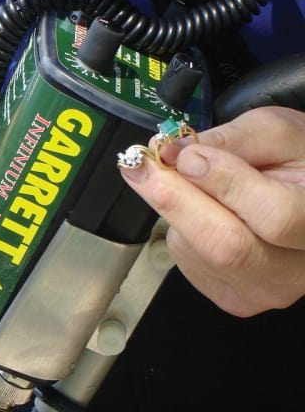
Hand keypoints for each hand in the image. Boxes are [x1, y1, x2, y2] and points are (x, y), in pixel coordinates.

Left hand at [120, 106, 304, 316]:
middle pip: (226, 246)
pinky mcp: (233, 298)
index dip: (226, 185)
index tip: (189, 156)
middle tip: (140, 165)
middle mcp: (298, 268)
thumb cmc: (296, 160)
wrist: (303, 198)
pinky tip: (202, 212)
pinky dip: (181, 229)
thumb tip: (171, 153)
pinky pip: (188, 261)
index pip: (275, 216)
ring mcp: (266, 290)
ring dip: (177, 210)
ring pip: (199, 252)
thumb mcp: (274, 132)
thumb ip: (227, 140)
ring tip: (191, 184)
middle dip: (174, 199)